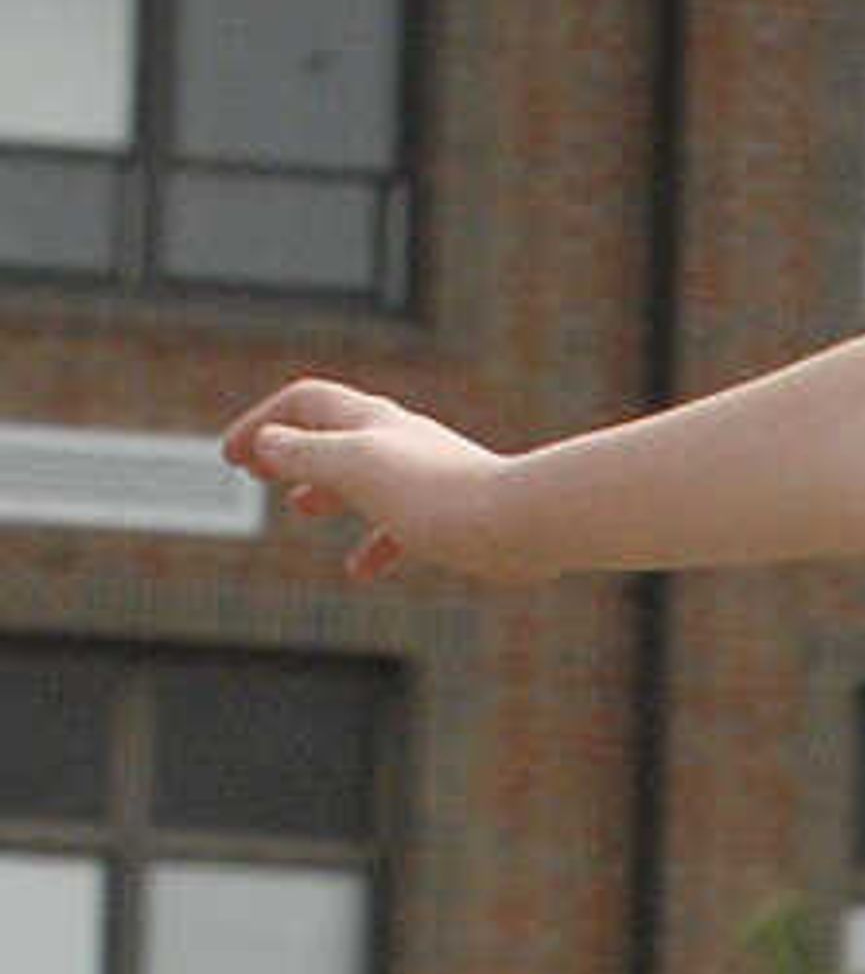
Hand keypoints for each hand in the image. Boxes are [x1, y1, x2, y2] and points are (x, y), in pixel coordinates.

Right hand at [225, 378, 535, 582]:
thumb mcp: (353, 468)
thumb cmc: (438, 494)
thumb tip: (267, 444)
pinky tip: (358, 571)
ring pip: (364, 477)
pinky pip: (400, 526)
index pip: (303, 402)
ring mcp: (425, 477)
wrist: (521, 524)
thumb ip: (305, 455)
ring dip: (327, 489)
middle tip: (255, 472)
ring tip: (301, 509)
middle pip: (332, 433)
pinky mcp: (449, 515)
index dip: (262, 423)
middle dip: (289, 449)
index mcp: (370, 421)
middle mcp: (398, 440)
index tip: (232, 457)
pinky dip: (372, 543)